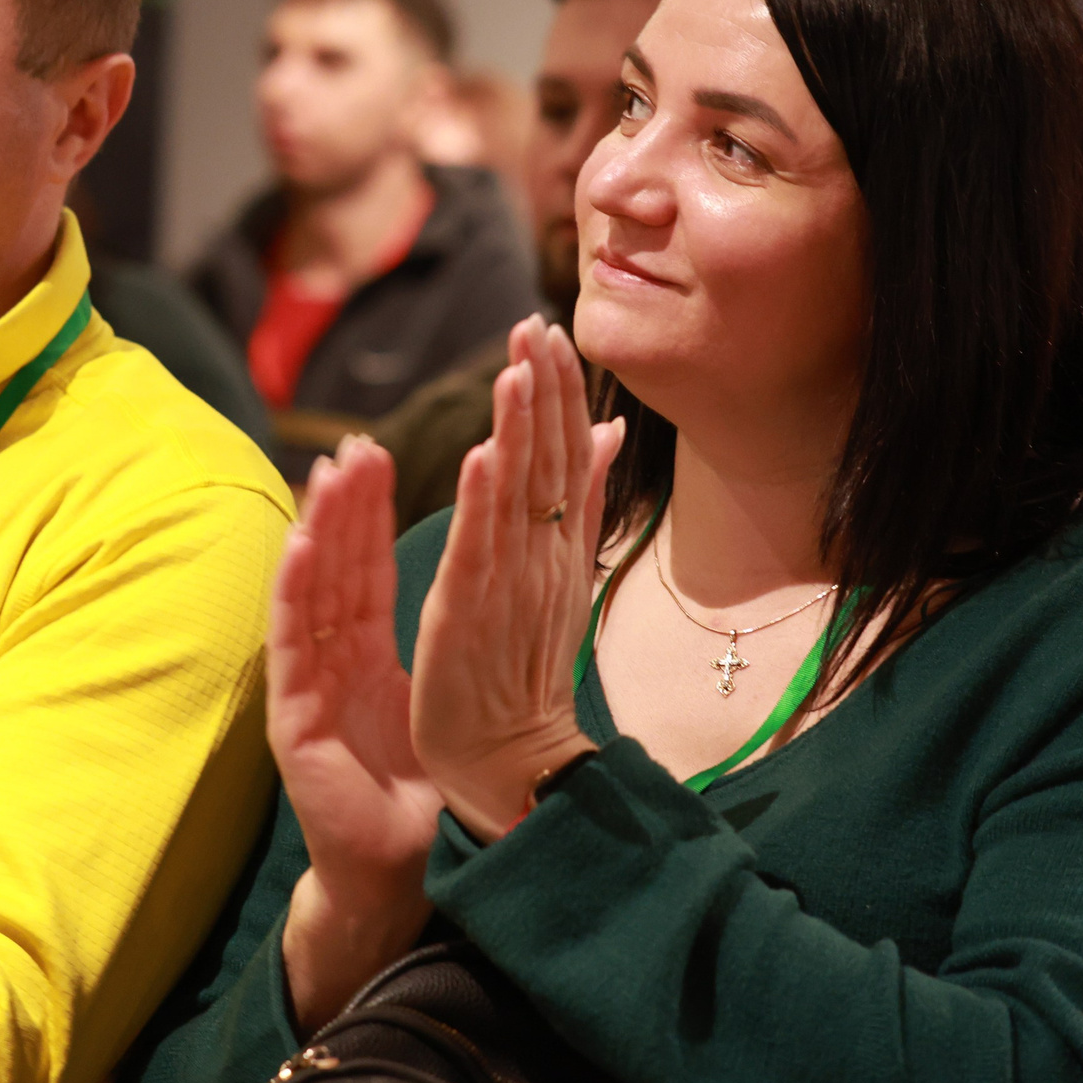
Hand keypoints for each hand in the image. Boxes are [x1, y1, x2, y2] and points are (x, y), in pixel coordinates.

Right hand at [270, 436, 443, 1029]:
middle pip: (334, 568)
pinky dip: (290, 590)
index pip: (365, 567)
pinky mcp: (292, 719)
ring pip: (309, 592)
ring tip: (328, 473)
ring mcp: (308, 686)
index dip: (369, 513)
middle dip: (342, 505)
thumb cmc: (431, 788)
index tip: (379, 453)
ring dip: (316, 529)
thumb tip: (511, 578)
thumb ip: (468, 629)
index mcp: (367, 653)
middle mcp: (332, 661)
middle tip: (354, 444)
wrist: (407, 868)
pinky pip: (290, 644)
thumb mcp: (454, 692)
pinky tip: (297, 544)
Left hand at [411, 317, 622, 838]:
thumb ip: (586, 502)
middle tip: (534, 324)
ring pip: (520, 494)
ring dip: (520, 428)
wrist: (514, 757)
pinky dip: (485, 502)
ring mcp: (511, 585)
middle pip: (550, 461)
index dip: (558, 391)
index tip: (548, 330)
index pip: (566, 453)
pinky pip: (482, 551)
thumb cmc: (528, 668)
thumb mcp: (563, 573)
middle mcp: (543, 556)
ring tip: (517, 365)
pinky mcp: (473, 615)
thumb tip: (610, 432)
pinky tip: (484, 453)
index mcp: (560, 544)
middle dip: (543, 391)